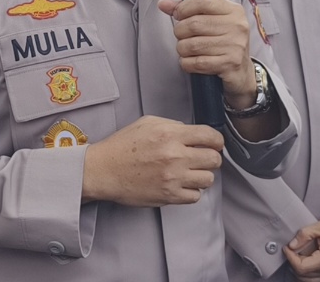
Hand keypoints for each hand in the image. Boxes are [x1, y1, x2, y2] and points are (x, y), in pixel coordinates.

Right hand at [82, 115, 222, 206]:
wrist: (103, 170)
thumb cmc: (121, 147)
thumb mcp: (147, 123)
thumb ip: (173, 125)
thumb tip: (191, 133)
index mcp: (170, 134)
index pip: (210, 136)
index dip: (216, 140)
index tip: (214, 144)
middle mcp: (175, 156)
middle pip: (214, 159)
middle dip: (211, 157)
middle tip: (202, 158)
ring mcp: (173, 178)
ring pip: (208, 179)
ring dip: (201, 175)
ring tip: (189, 172)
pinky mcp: (169, 196)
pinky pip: (195, 196)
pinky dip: (191, 191)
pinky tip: (180, 184)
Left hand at [158, 0, 255, 106]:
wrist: (241, 72)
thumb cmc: (223, 42)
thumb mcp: (211, 20)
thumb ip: (187, 9)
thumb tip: (163, 3)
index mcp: (233, 10)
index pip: (203, 1)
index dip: (184, 7)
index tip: (178, 15)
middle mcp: (237, 26)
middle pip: (194, 24)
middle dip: (180, 31)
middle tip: (183, 36)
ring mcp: (235, 45)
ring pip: (192, 45)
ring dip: (182, 49)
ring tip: (187, 50)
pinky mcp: (230, 64)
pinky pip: (196, 63)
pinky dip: (187, 63)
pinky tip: (191, 62)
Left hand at [283, 216, 319, 280]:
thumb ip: (304, 235)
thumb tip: (292, 245)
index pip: (301, 267)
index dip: (290, 257)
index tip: (287, 248)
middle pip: (303, 276)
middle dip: (293, 263)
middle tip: (291, 251)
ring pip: (310, 280)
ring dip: (300, 270)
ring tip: (296, 256)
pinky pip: (318, 279)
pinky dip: (309, 274)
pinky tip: (307, 262)